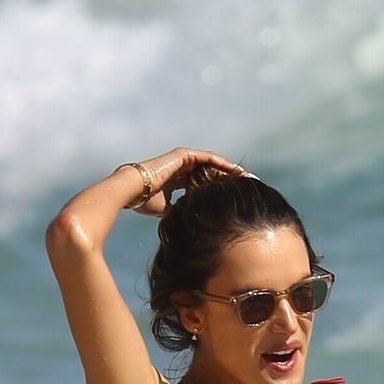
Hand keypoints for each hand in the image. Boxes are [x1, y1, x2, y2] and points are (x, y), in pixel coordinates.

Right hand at [125, 148, 248, 215]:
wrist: (134, 189)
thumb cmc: (145, 202)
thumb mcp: (169, 212)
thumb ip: (182, 214)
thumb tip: (193, 228)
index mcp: (179, 180)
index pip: (206, 184)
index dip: (222, 191)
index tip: (237, 199)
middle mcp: (183, 168)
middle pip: (213, 173)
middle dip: (231, 180)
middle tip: (250, 188)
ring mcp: (183, 160)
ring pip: (214, 164)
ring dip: (231, 171)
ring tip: (248, 179)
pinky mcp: (184, 155)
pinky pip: (208, 158)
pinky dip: (223, 164)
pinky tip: (237, 171)